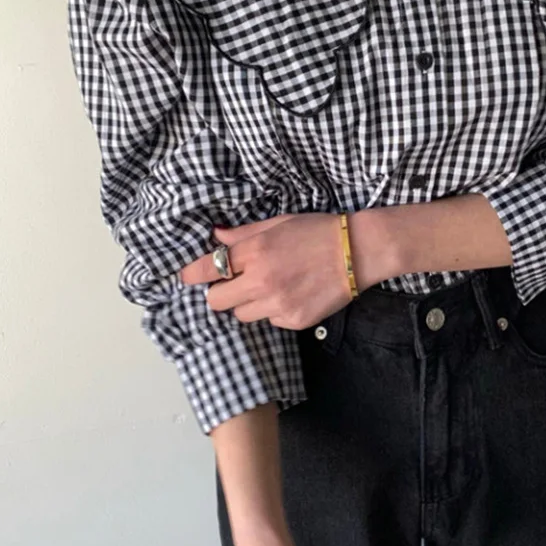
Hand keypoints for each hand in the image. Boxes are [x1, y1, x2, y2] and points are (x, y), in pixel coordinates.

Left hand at [178, 213, 353, 329]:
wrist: (358, 252)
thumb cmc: (318, 231)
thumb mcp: (278, 224)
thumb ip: (244, 234)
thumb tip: (216, 236)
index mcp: (256, 251)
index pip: (208, 268)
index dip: (192, 274)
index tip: (187, 276)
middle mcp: (261, 281)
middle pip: (216, 302)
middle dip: (221, 292)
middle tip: (234, 283)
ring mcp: (278, 305)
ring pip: (242, 315)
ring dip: (247, 303)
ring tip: (269, 287)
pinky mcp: (294, 321)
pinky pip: (270, 321)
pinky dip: (274, 311)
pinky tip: (291, 295)